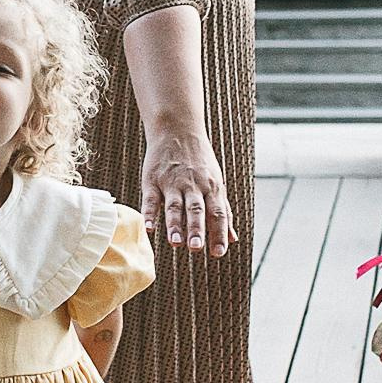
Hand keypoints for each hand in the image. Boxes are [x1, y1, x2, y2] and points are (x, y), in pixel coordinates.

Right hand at [142, 128, 234, 260]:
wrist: (177, 129)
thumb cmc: (199, 161)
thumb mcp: (216, 183)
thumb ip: (223, 211)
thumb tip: (232, 239)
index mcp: (212, 188)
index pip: (217, 213)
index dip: (219, 233)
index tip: (219, 252)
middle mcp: (193, 186)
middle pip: (196, 210)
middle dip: (196, 230)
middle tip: (196, 249)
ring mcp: (172, 183)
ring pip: (174, 206)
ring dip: (175, 225)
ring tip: (176, 243)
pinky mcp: (153, 180)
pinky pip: (151, 199)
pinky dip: (150, 214)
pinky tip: (149, 229)